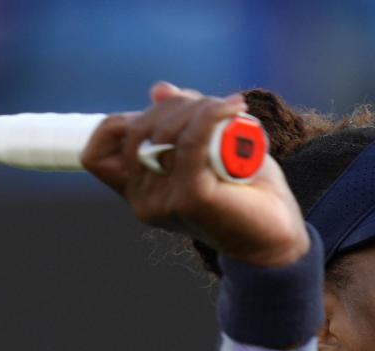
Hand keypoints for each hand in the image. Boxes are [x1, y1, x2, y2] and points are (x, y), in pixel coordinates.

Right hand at [81, 81, 308, 267]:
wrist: (277, 235)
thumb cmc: (243, 190)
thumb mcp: (207, 145)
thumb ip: (182, 121)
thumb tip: (159, 89)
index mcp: (137, 191)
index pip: (97, 154)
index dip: (119, 123)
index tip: (162, 113)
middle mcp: (143, 201)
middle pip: (137, 131)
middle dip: (174, 106)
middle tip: (214, 106)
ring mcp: (164, 202)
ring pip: (164, 133)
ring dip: (199, 109)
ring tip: (231, 111)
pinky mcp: (191, 199)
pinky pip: (191, 142)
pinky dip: (212, 116)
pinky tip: (234, 107)